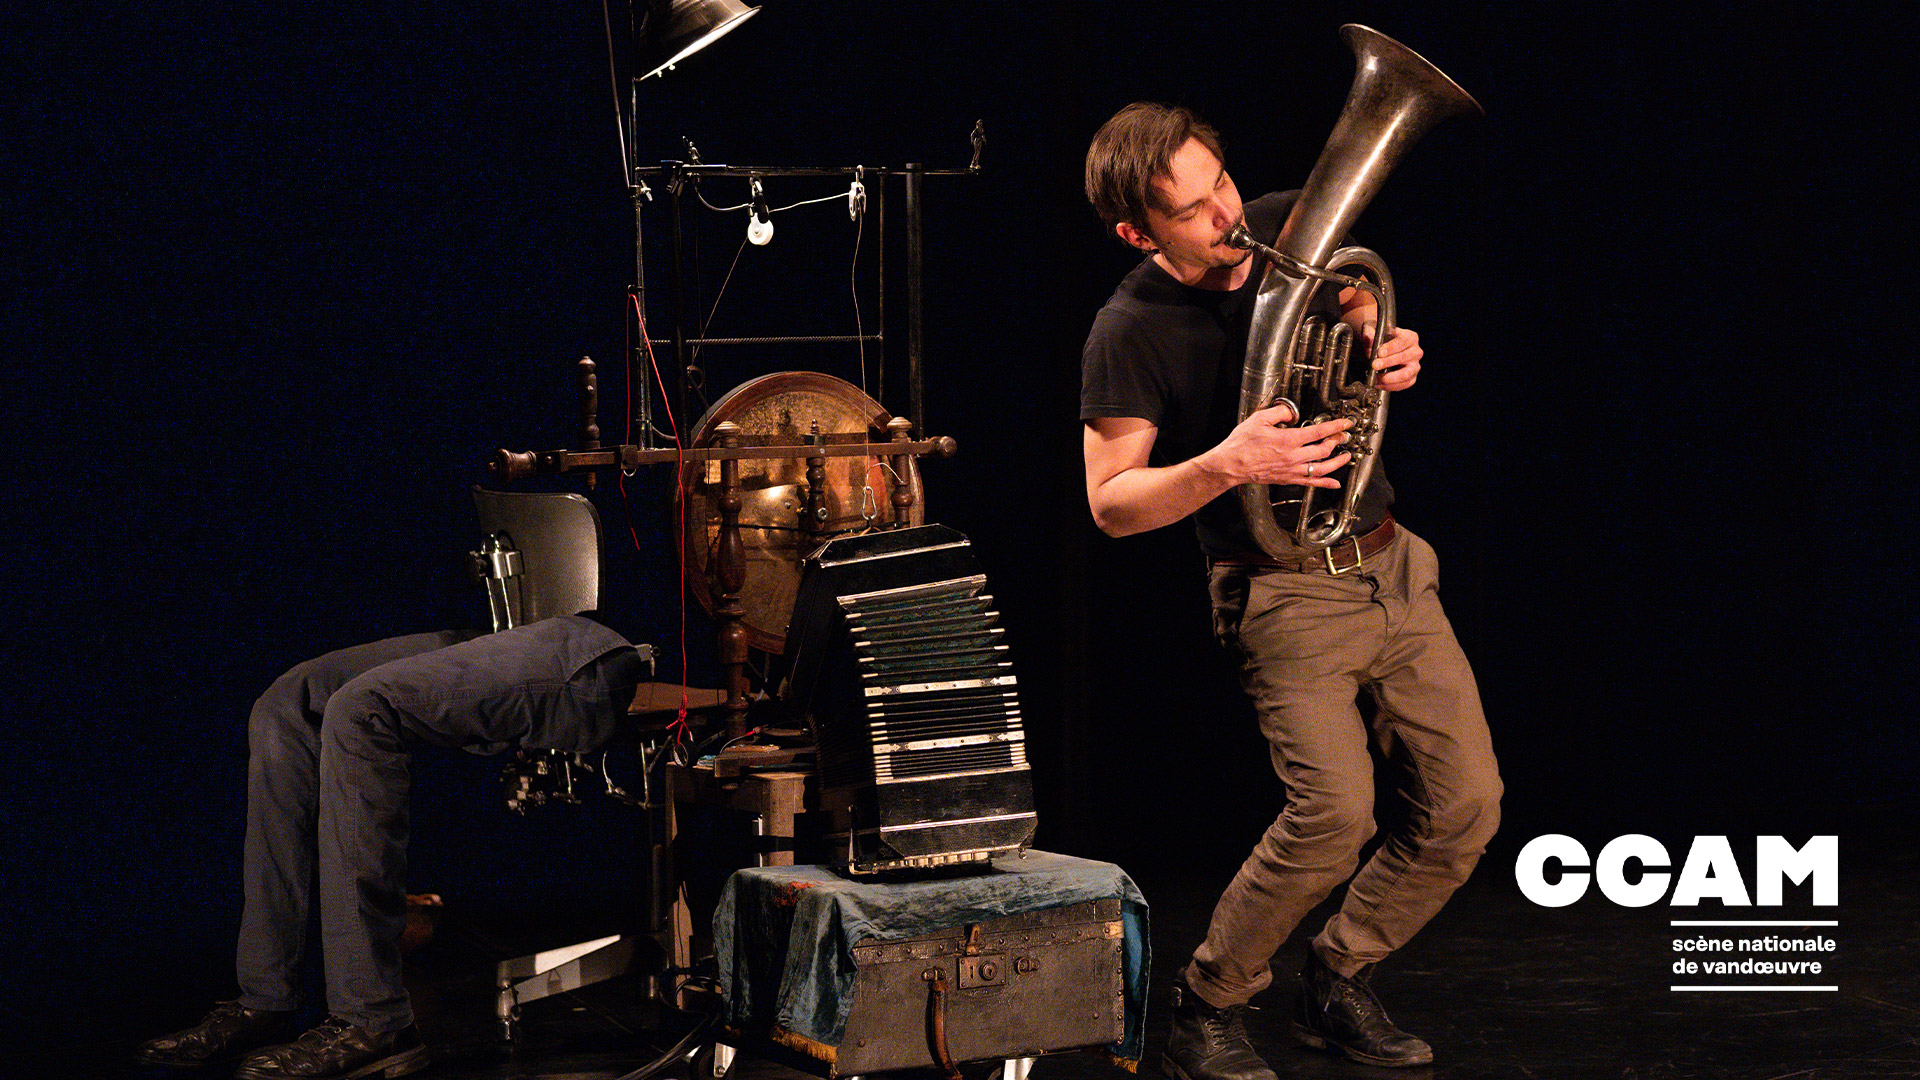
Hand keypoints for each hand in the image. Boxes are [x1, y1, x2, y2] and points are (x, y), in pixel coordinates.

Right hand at [1201, 402, 1352, 488]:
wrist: (1231, 465)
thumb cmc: (1242, 443)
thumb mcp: (1259, 419)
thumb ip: (1279, 412)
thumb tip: (1291, 412)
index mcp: (1289, 440)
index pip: (1319, 432)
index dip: (1336, 426)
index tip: (1345, 423)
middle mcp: (1294, 456)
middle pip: (1324, 449)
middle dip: (1338, 441)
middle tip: (1344, 436)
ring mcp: (1292, 470)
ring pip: (1323, 468)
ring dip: (1338, 461)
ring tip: (1347, 456)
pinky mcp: (1288, 479)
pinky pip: (1311, 483)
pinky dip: (1326, 483)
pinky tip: (1335, 482)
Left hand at [1366, 325, 1420, 390]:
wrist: (1382, 351)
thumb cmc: (1380, 340)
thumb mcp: (1373, 332)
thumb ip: (1369, 333)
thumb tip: (1368, 338)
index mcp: (1410, 337)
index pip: (1403, 341)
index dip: (1391, 347)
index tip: (1379, 353)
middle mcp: (1416, 352)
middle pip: (1404, 357)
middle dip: (1387, 362)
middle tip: (1374, 365)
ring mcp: (1415, 366)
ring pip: (1405, 374)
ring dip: (1389, 377)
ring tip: (1376, 378)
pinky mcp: (1411, 378)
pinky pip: (1403, 385)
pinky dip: (1389, 386)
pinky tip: (1378, 384)